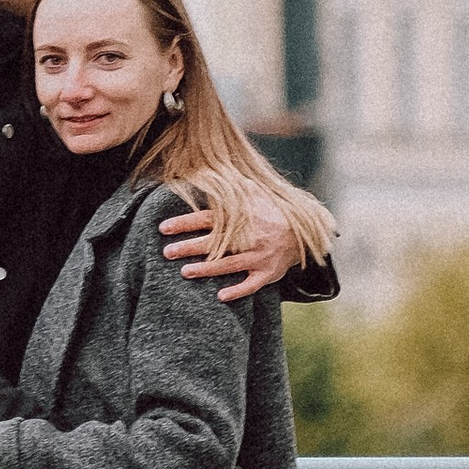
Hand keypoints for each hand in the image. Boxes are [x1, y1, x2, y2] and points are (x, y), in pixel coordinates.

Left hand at [159, 196, 300, 302]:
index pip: (206, 219)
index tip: (164, 228)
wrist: (304, 231)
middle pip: (213, 243)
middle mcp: (248, 238)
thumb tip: (208, 172)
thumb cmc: (272, 212)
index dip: (184, 223)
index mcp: (240, 218)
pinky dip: (237, 291)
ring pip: (228, 265)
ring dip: (206, 270)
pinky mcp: (268, 273)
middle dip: (188, 247)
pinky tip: (220, 296)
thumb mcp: (255, 194)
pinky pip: (251, 285)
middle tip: (167, 252)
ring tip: (185, 272)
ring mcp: (258, 257)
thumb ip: (233, 188)